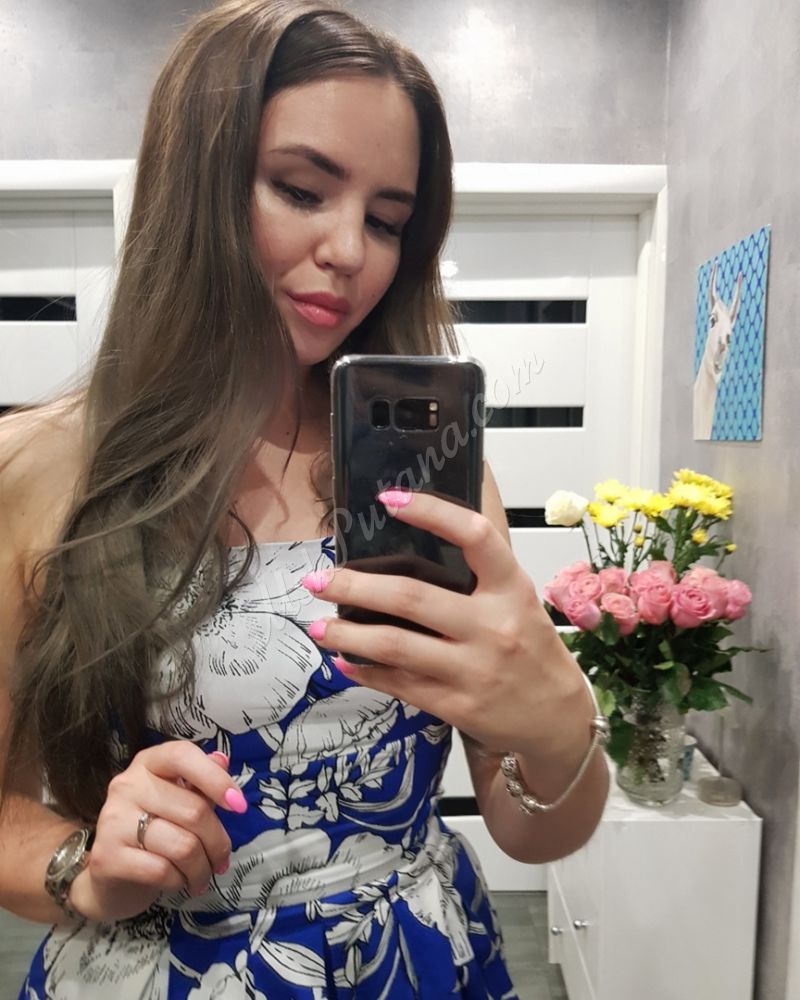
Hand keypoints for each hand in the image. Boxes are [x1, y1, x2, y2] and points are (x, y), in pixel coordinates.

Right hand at [70, 742, 246, 921]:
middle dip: (218, 843)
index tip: (239, 806)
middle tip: (222, 861)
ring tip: (203, 877)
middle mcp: (127, 785)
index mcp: (148, 763)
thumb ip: (200, 784)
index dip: (216, 779)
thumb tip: (223, 760)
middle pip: (193, 811)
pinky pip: (162, 870)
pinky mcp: (107, 857)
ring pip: (183, 846)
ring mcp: (113, 820)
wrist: (108, 876)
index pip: (182, 756)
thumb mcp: (179, 802)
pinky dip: (180, 881)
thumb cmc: (153, 831)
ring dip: (202, 868)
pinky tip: (180, 882)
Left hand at [303, 490, 588, 760]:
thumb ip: (477, 573)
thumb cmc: (529, 646)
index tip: (389, 499)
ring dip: (347, 634)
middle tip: (317, 579)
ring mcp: (474, 669)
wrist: (557, 718)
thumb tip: (411, 537)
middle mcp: (493, 626)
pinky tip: (344, 660)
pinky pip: (400, 684)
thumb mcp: (517, 599)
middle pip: (411, 597)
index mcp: (511, 587)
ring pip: (395, 646)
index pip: (475, 536)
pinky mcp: (457, 706)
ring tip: (318, 626)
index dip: (432, 512)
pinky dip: (366, 671)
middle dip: (354, 586)